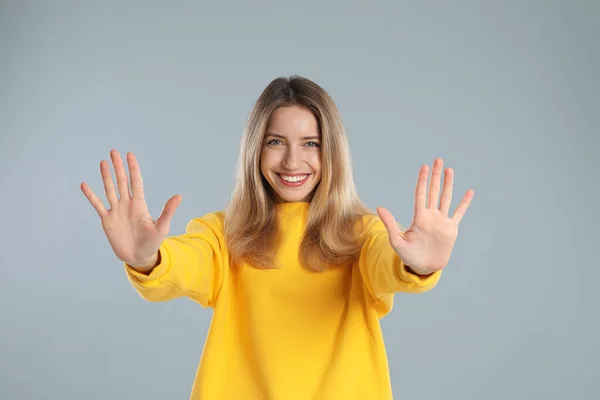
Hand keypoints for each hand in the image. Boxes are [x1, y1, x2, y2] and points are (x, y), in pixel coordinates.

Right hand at [80, 150, 181, 268]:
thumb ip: (168, 211)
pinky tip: (84, 185)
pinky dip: (91, 195)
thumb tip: (179, 196)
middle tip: (114, 151)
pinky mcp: (107, 220)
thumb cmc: (153, 242)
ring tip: (103, 162)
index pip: (136, 182)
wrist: (139, 256)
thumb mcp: (162, 227)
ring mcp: (116, 211)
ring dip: (106, 176)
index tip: (130, 155)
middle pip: (121, 181)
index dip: (133, 168)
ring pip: (109, 189)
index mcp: (140, 204)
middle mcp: (127, 204)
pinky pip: (97, 205)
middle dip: (118, 167)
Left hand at [377, 158, 473, 274]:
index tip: (424, 166)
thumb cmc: (408, 255)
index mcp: (419, 217)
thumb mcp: (397, 241)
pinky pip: (459, 213)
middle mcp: (431, 216)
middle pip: (433, 191)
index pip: (421, 194)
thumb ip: (390, 224)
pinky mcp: (451, 229)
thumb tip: (380, 208)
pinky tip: (468, 192)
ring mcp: (442, 221)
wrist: (423, 267)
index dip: (422, 180)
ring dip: (448, 184)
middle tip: (438, 160)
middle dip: (435, 176)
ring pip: (446, 198)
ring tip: (449, 170)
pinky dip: (464, 203)